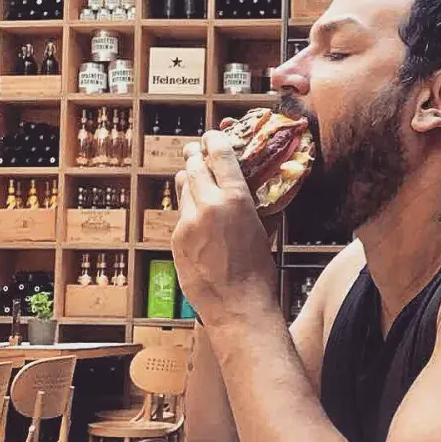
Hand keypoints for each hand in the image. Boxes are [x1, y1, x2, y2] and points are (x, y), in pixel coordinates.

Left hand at [171, 132, 278, 329]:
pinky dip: (188, 207)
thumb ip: (256, 203)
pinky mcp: (176, 239)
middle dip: (196, 155)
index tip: (213, 135)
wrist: (237, 305)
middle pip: (193, 165)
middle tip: (199, 151)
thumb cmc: (259, 270)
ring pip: (182, 186)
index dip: (214, 140)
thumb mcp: (264, 229)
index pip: (219, 154)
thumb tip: (259, 188)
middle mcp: (207, 204)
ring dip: (189, 178)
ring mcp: (187, 222)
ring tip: (195, 178)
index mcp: (235, 198)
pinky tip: (197, 215)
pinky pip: (180, 213)